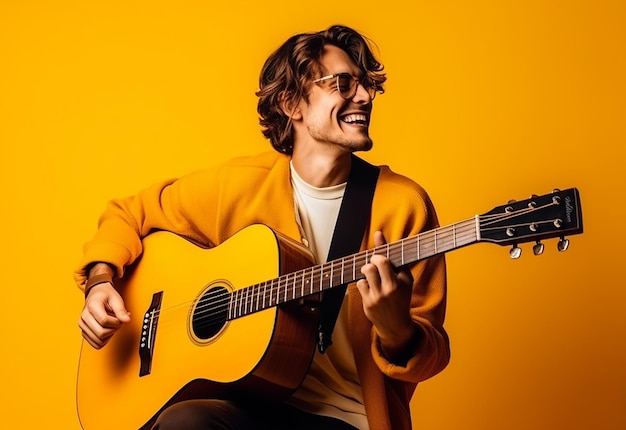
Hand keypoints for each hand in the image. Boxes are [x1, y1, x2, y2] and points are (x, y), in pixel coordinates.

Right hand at [78, 282, 129, 348]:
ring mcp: (83, 326)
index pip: (104, 321)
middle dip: (114, 329)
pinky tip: (108, 330)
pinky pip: (96, 343)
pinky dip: (104, 340)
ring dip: (109, 336)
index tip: (120, 318)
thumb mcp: (116, 299)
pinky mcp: (84, 332)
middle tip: (118, 322)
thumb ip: (121, 310)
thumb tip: (126, 320)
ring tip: (112, 325)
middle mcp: (84, 317)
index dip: (116, 322)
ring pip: (98, 341)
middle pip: (101, 333)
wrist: (96, 295)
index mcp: (91, 306)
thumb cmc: (105, 296)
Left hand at [357, 231, 416, 360]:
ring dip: (367, 271)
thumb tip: (378, 234)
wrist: (396, 325)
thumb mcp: (405, 279)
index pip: (385, 261)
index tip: (377, 246)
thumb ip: (394, 258)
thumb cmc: (401, 297)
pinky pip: (360, 284)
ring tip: (373, 274)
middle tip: (375, 263)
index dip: (378, 252)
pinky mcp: (367, 304)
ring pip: (365, 274)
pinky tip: (371, 287)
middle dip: (372, 261)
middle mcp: (389, 290)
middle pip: (372, 266)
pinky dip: (364, 282)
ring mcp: (377, 298)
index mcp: (400, 283)